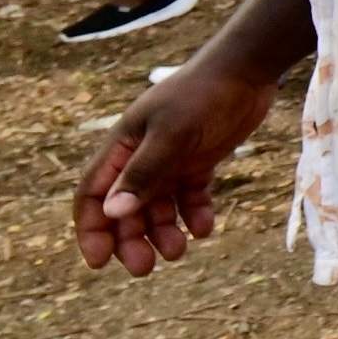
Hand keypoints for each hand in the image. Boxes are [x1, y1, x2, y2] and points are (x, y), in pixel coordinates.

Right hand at [74, 50, 279, 273]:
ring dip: (162, 232)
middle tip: (144, 268)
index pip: (92, 195)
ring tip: (179, 250)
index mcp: (121, 147)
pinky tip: (204, 228)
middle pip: (124, 209)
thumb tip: (112, 213)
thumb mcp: (171, 135)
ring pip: (157, 208)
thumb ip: (144, 174)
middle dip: (130, 240)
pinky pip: (189, 197)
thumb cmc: (202, 96)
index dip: (91, 229)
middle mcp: (140, 157)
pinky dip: (193, 215)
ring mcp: (170, 160)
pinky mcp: (199, 162)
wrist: (246, 70)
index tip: (99, 262)